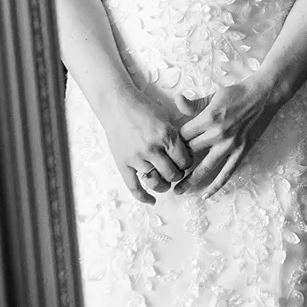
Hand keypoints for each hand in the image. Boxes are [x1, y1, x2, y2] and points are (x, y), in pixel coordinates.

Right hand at [93, 89, 192, 204]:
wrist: (118, 105)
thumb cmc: (145, 109)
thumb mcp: (167, 118)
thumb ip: (176, 136)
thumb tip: (187, 152)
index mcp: (167, 136)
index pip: (186, 160)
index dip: (188, 163)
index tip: (186, 162)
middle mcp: (153, 149)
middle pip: (173, 173)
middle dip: (178, 175)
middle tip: (177, 172)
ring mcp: (137, 158)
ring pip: (156, 182)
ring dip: (164, 185)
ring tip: (166, 183)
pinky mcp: (123, 164)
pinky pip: (134, 187)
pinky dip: (143, 197)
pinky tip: (152, 201)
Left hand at [176, 78, 279, 196]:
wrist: (265, 95)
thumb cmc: (238, 93)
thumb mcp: (213, 95)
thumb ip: (194, 104)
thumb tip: (176, 100)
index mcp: (208, 118)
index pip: (182, 136)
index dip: (173, 143)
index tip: (169, 148)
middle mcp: (218, 133)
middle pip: (189, 152)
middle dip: (178, 161)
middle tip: (168, 169)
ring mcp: (230, 144)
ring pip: (205, 168)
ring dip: (189, 181)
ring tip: (178, 191)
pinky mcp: (242, 151)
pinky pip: (227, 172)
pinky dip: (216, 186)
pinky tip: (206, 195)